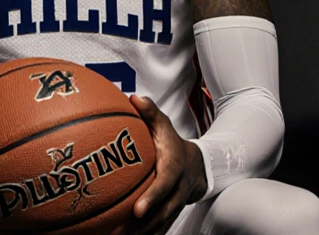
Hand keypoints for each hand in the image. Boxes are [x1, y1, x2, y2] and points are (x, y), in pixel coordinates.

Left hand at [128, 95, 207, 234]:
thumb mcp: (164, 125)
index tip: (137, 210)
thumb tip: (132, 97)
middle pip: (162, 212)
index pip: (164, 185)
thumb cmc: (172, 143)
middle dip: (143, 225)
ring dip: (142, 234)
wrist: (198, 165)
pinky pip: (159, 228)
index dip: (152, 198)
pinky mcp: (171, 214)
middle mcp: (177, 190)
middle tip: (120, 233)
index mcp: (174, 168)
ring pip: (161, 224)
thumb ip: (150, 112)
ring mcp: (175, 204)